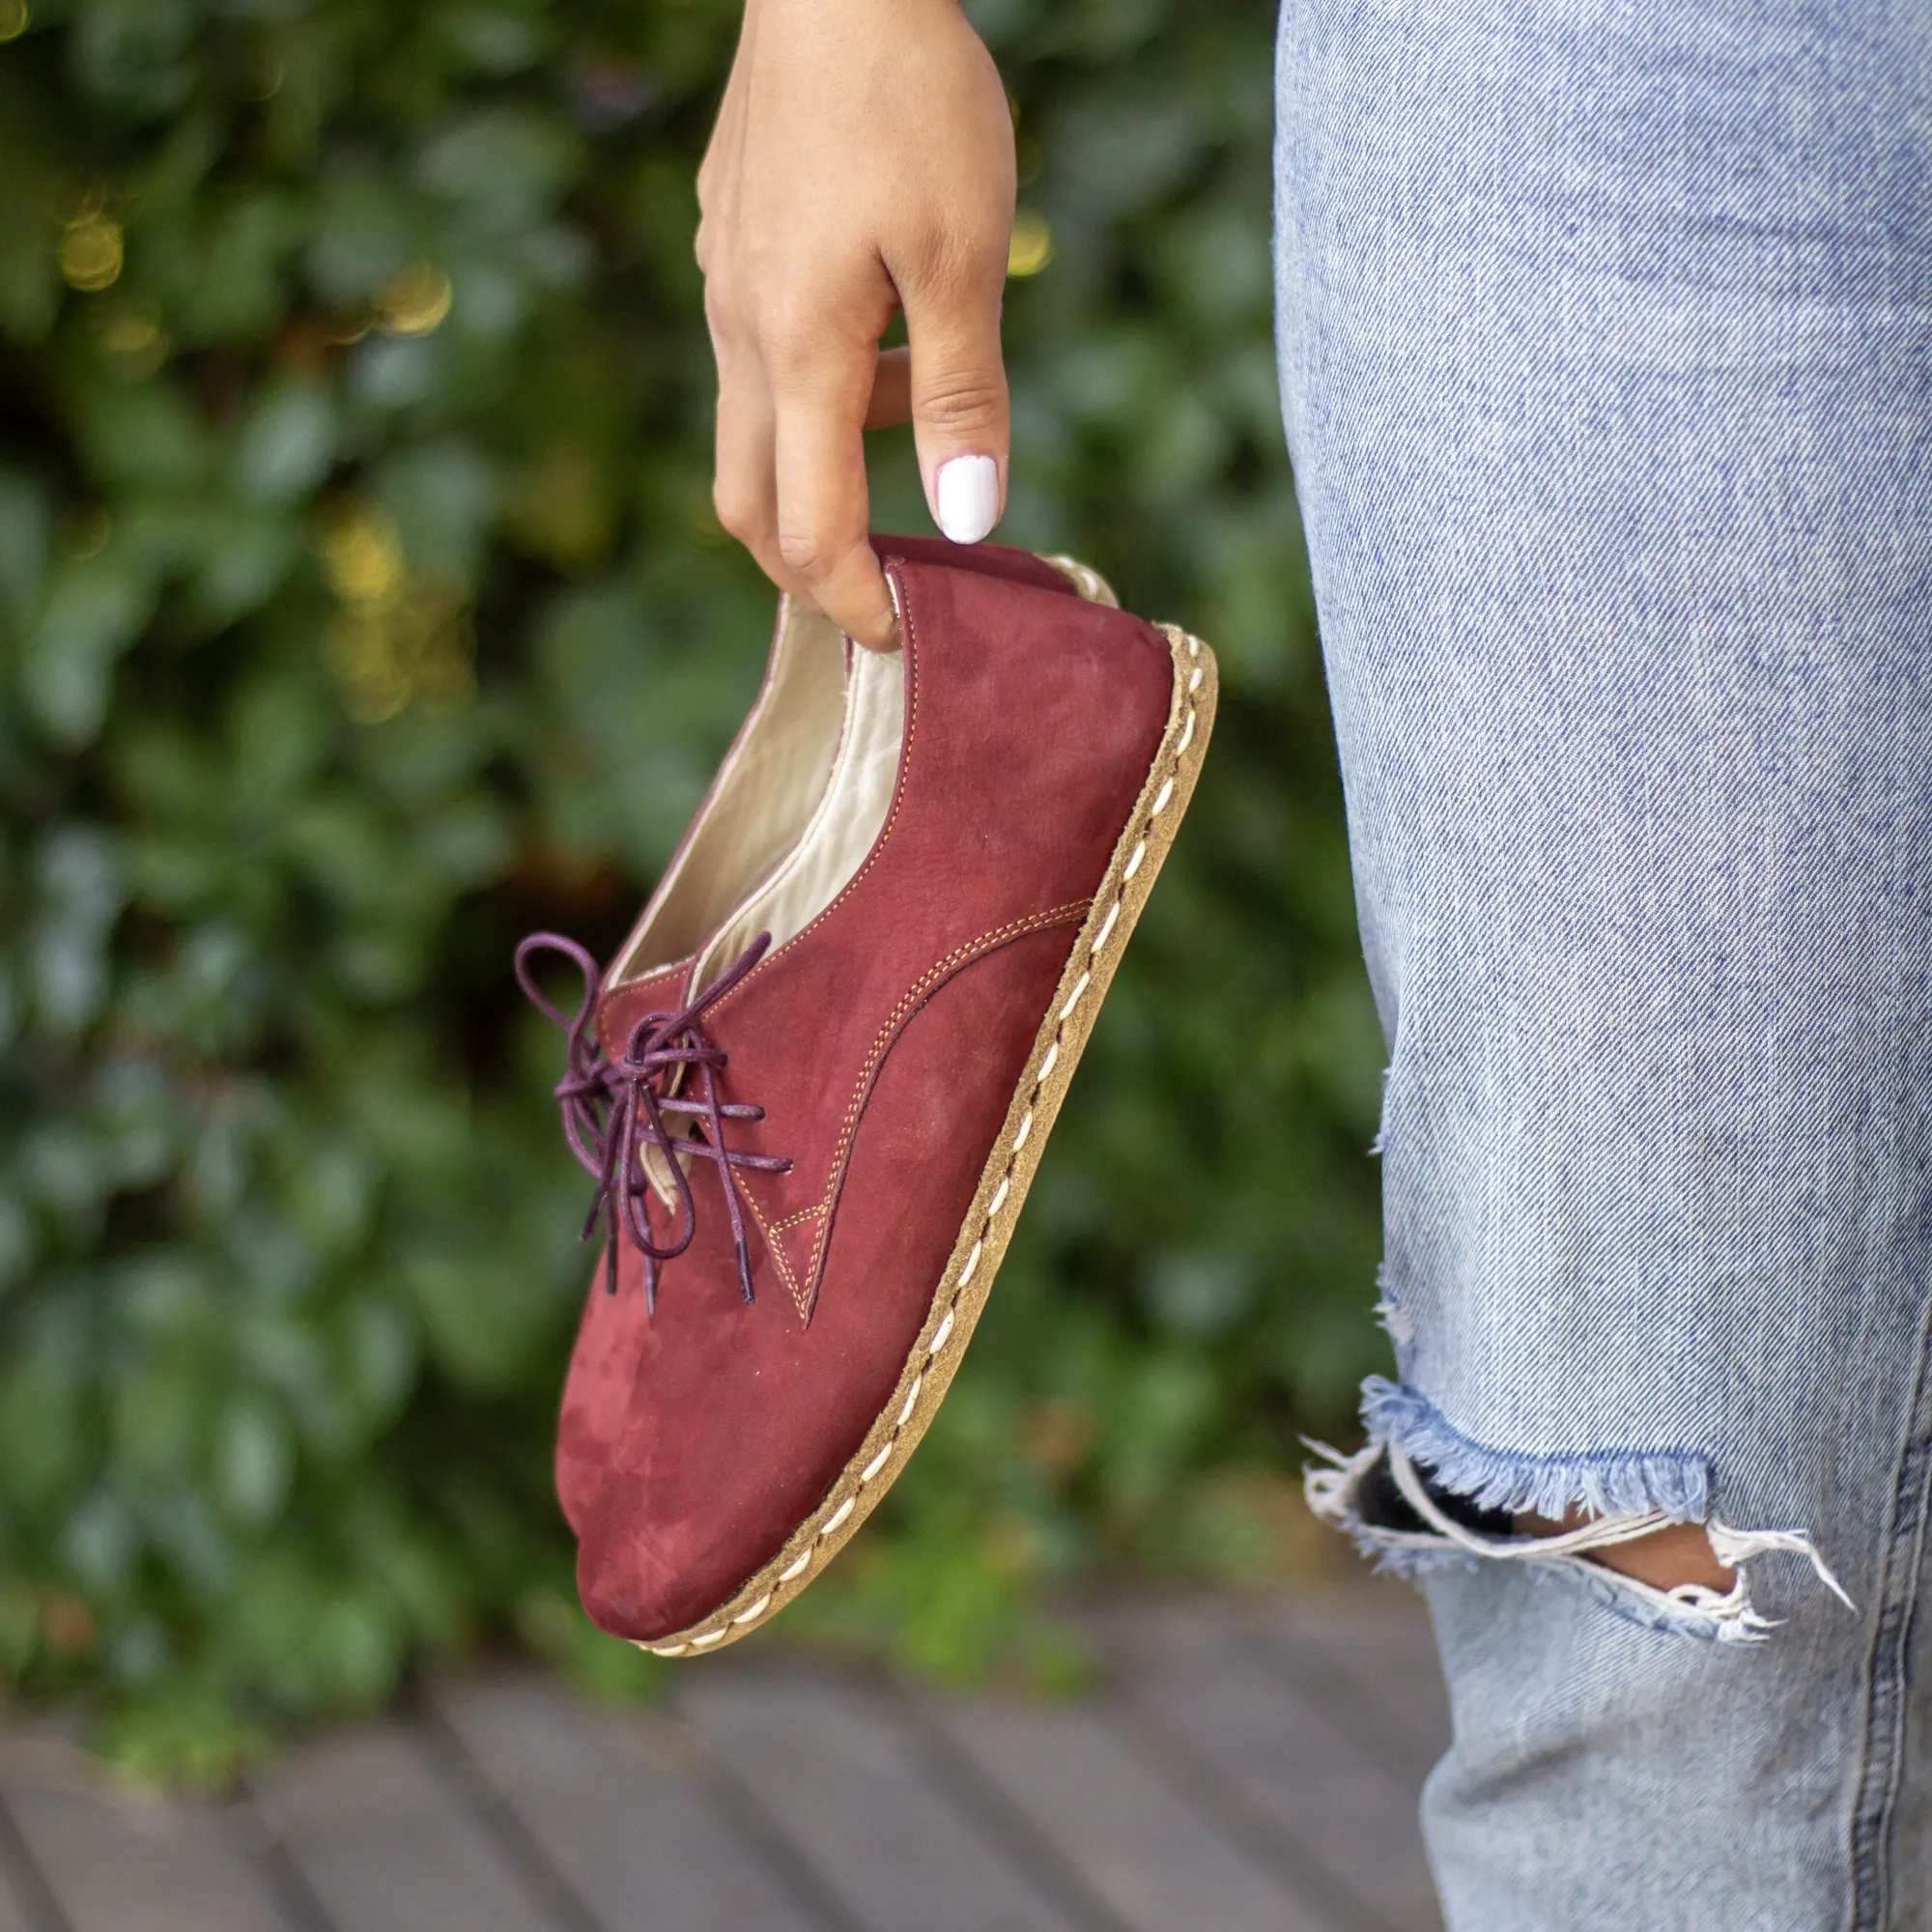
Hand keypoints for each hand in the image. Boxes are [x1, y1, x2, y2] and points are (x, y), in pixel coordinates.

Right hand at [696, 0, 1015, 648]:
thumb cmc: (911, 100)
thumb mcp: (964, 258)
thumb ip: (962, 398)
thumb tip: (965, 523)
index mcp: (797, 352)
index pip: (808, 529)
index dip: (853, 601)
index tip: (900, 639)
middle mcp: (738, 331)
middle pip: (747, 503)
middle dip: (805, 569)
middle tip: (875, 593)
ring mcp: (723, 283)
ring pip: (751, 427)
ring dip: (823, 465)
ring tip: (914, 421)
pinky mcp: (728, 240)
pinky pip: (757, 355)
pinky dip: (815, 394)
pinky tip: (881, 334)